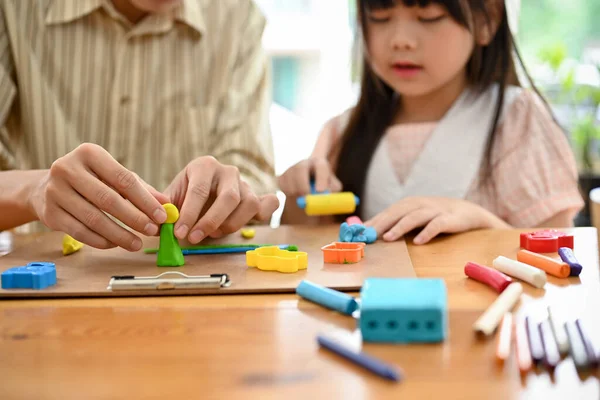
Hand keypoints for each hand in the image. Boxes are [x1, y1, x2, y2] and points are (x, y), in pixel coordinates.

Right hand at [28, 143, 169, 250]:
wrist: (46, 188)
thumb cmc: (92, 180)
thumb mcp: (114, 177)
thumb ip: (141, 189)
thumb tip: (167, 204)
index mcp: (89, 153)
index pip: (123, 179)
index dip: (145, 200)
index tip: (161, 216)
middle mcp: (67, 168)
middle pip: (108, 199)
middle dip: (134, 218)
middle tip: (152, 231)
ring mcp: (55, 191)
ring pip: (94, 219)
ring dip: (120, 234)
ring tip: (137, 243)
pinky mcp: (49, 213)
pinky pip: (80, 232)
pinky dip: (101, 241)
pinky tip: (116, 244)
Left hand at [164, 156, 278, 243]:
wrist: (200, 192)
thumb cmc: (185, 196)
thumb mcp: (171, 197)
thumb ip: (165, 208)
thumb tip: (160, 224)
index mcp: (204, 165)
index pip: (199, 190)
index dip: (189, 214)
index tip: (179, 233)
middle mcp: (228, 171)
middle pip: (228, 197)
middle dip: (211, 222)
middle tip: (195, 238)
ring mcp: (245, 183)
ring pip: (248, 204)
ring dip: (231, 225)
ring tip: (212, 234)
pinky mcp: (257, 197)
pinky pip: (269, 203)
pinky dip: (265, 213)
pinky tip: (253, 223)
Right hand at [277, 157, 341, 196]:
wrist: (310, 190)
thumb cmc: (325, 188)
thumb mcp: (333, 189)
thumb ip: (332, 190)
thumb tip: (324, 194)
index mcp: (320, 163)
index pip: (321, 167)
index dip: (321, 179)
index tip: (321, 191)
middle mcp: (305, 163)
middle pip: (300, 168)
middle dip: (303, 184)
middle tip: (306, 199)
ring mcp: (291, 169)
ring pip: (290, 180)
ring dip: (296, 193)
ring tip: (304, 200)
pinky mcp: (282, 177)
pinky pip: (282, 186)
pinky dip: (288, 195)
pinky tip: (296, 196)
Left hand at [365, 197, 508, 243]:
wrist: (467, 212)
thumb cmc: (434, 216)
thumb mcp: (413, 216)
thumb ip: (393, 222)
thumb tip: (368, 230)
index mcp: (408, 204)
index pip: (387, 212)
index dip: (373, 222)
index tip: (359, 234)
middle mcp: (419, 205)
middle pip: (397, 212)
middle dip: (382, 223)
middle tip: (369, 236)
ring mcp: (434, 211)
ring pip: (414, 217)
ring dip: (400, 227)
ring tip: (388, 238)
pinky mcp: (449, 219)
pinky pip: (436, 225)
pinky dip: (427, 232)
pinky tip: (418, 242)